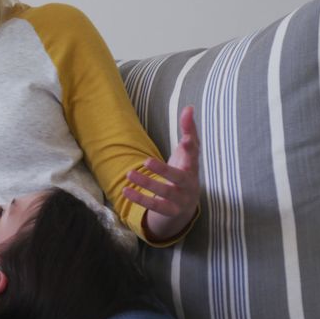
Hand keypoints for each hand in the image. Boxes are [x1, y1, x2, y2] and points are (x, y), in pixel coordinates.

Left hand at [123, 106, 200, 239]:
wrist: (186, 206)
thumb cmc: (185, 172)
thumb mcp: (187, 153)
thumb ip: (188, 130)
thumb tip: (189, 107)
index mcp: (193, 167)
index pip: (194, 155)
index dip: (190, 147)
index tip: (185, 139)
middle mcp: (189, 184)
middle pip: (179, 178)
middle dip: (164, 171)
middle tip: (147, 161)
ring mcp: (180, 199)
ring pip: (164, 192)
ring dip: (147, 183)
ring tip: (130, 174)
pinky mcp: (169, 211)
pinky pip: (154, 206)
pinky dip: (140, 199)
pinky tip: (125, 191)